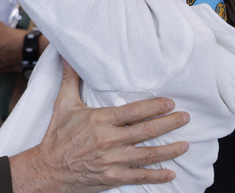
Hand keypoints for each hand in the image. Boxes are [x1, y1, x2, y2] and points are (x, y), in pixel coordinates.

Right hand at [10, 60, 189, 192]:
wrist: (48, 168)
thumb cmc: (57, 136)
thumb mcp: (63, 104)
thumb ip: (70, 79)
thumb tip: (66, 56)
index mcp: (100, 120)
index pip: (134, 112)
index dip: (155, 106)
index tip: (170, 102)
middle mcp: (109, 140)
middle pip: (147, 131)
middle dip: (169, 124)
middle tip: (185, 118)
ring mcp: (112, 161)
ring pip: (148, 154)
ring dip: (170, 150)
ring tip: (185, 144)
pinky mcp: (113, 178)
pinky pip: (139, 176)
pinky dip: (157, 175)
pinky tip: (171, 173)